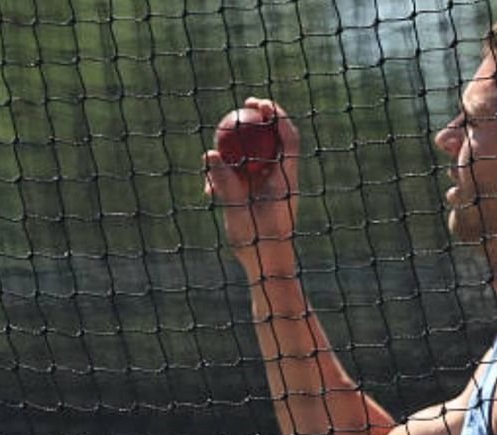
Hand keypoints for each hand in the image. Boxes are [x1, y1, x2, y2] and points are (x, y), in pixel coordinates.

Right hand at [203, 97, 299, 278]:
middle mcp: (281, 180)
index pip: (288, 139)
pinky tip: (208, 190)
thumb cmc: (260, 243)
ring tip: (217, 146)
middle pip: (274, 142)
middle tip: (244, 104)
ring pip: (257, 159)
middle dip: (261, 119)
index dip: (278, 116)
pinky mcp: (258, 200)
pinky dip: (228, 178)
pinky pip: (243, 180)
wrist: (268, 267)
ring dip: (238, 150)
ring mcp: (270, 190)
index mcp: (286, 180)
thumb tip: (209, 155)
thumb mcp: (238, 211)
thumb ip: (225, 182)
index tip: (260, 103)